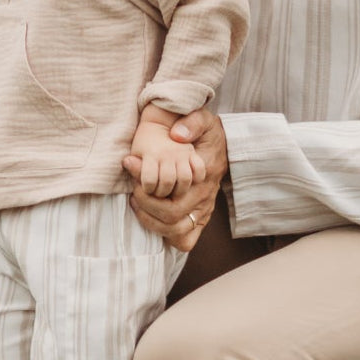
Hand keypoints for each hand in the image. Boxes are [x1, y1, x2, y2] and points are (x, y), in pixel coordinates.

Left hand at [122, 106, 226, 250]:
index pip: (173, 192)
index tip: (133, 172)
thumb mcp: (203, 119)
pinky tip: (152, 217)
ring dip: (151, 221)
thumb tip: (177, 135)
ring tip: (137, 202)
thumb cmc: (208, 133)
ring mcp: (203, 211)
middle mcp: (203, 197)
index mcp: (203, 175)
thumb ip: (192, 123)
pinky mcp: (200, 219)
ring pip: (176, 233)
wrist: (225, 146)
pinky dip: (166, 236)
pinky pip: (185, 241)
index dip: (147, 188)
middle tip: (134, 191)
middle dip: (146, 205)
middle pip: (171, 217)